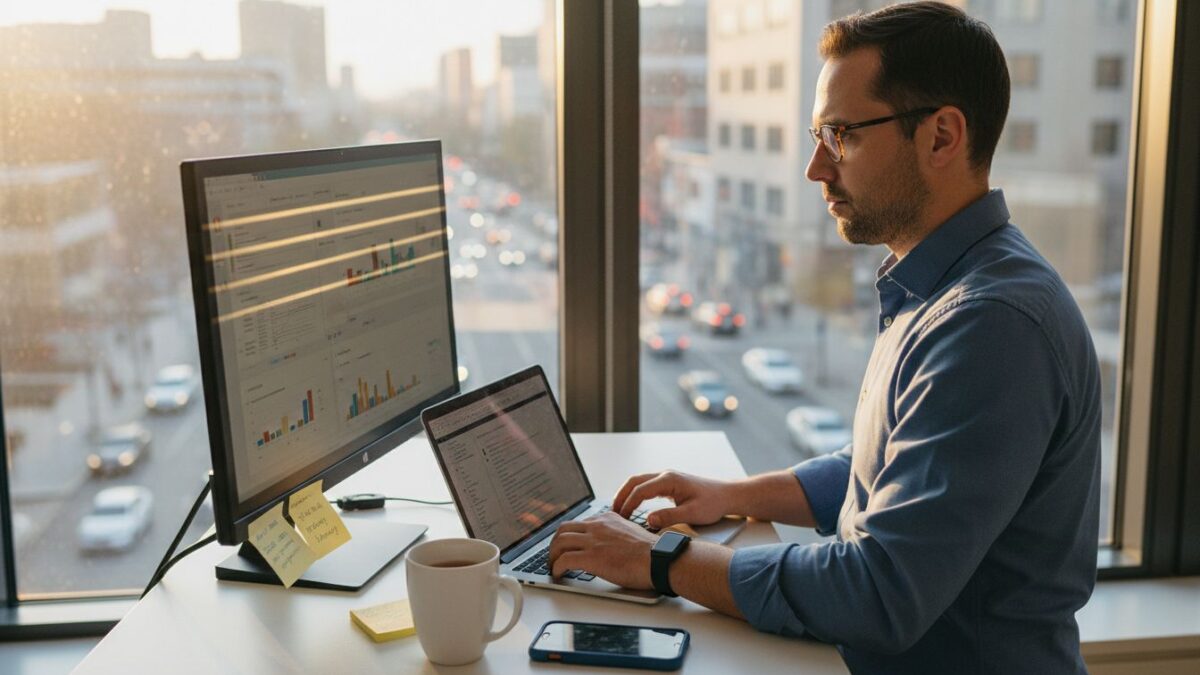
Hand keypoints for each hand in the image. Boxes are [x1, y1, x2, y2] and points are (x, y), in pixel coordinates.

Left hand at [548, 512, 657, 589]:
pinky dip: (557, 568)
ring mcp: (593, 540)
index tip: (566, 546)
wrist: (660, 559)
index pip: (578, 523)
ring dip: (552, 556)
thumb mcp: (630, 532)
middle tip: (554, 556)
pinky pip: (564, 560)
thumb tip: (607, 546)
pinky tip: (559, 574)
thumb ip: (615, 534)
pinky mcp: (592, 557)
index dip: (568, 536)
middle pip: (563, 529)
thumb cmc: (652, 553)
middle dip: (555, 544)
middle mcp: (598, 526)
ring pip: (560, 543)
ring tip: (554, 567)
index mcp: (607, 519)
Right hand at [612, 471, 736, 528]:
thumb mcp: (692, 514)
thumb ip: (669, 517)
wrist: (726, 496)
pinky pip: (645, 486)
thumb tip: (648, 521)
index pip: (640, 490)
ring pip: (638, 482)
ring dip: (626, 494)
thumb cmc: (713, 504)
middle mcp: (665, 475)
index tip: (621, 519)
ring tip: (618, 510)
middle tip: (612, 513)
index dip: (628, 504)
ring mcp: (666, 478)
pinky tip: (632, 506)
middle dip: (621, 496)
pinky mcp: (668, 484)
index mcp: (669, 480)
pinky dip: (635, 494)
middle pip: (634, 481)